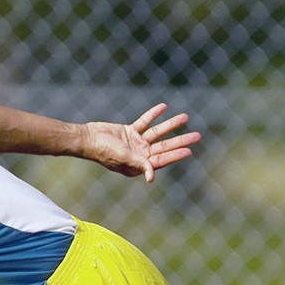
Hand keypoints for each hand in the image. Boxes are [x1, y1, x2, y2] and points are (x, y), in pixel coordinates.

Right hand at [83, 104, 200, 181]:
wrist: (88, 138)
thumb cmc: (103, 151)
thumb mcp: (124, 158)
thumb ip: (140, 165)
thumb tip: (152, 177)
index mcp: (139, 166)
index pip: (161, 160)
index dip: (176, 154)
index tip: (189, 150)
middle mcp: (140, 156)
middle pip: (164, 147)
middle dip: (180, 140)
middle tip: (197, 136)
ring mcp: (135, 143)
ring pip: (157, 133)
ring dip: (171, 125)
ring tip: (185, 117)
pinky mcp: (129, 132)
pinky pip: (145, 122)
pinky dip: (153, 115)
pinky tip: (164, 107)